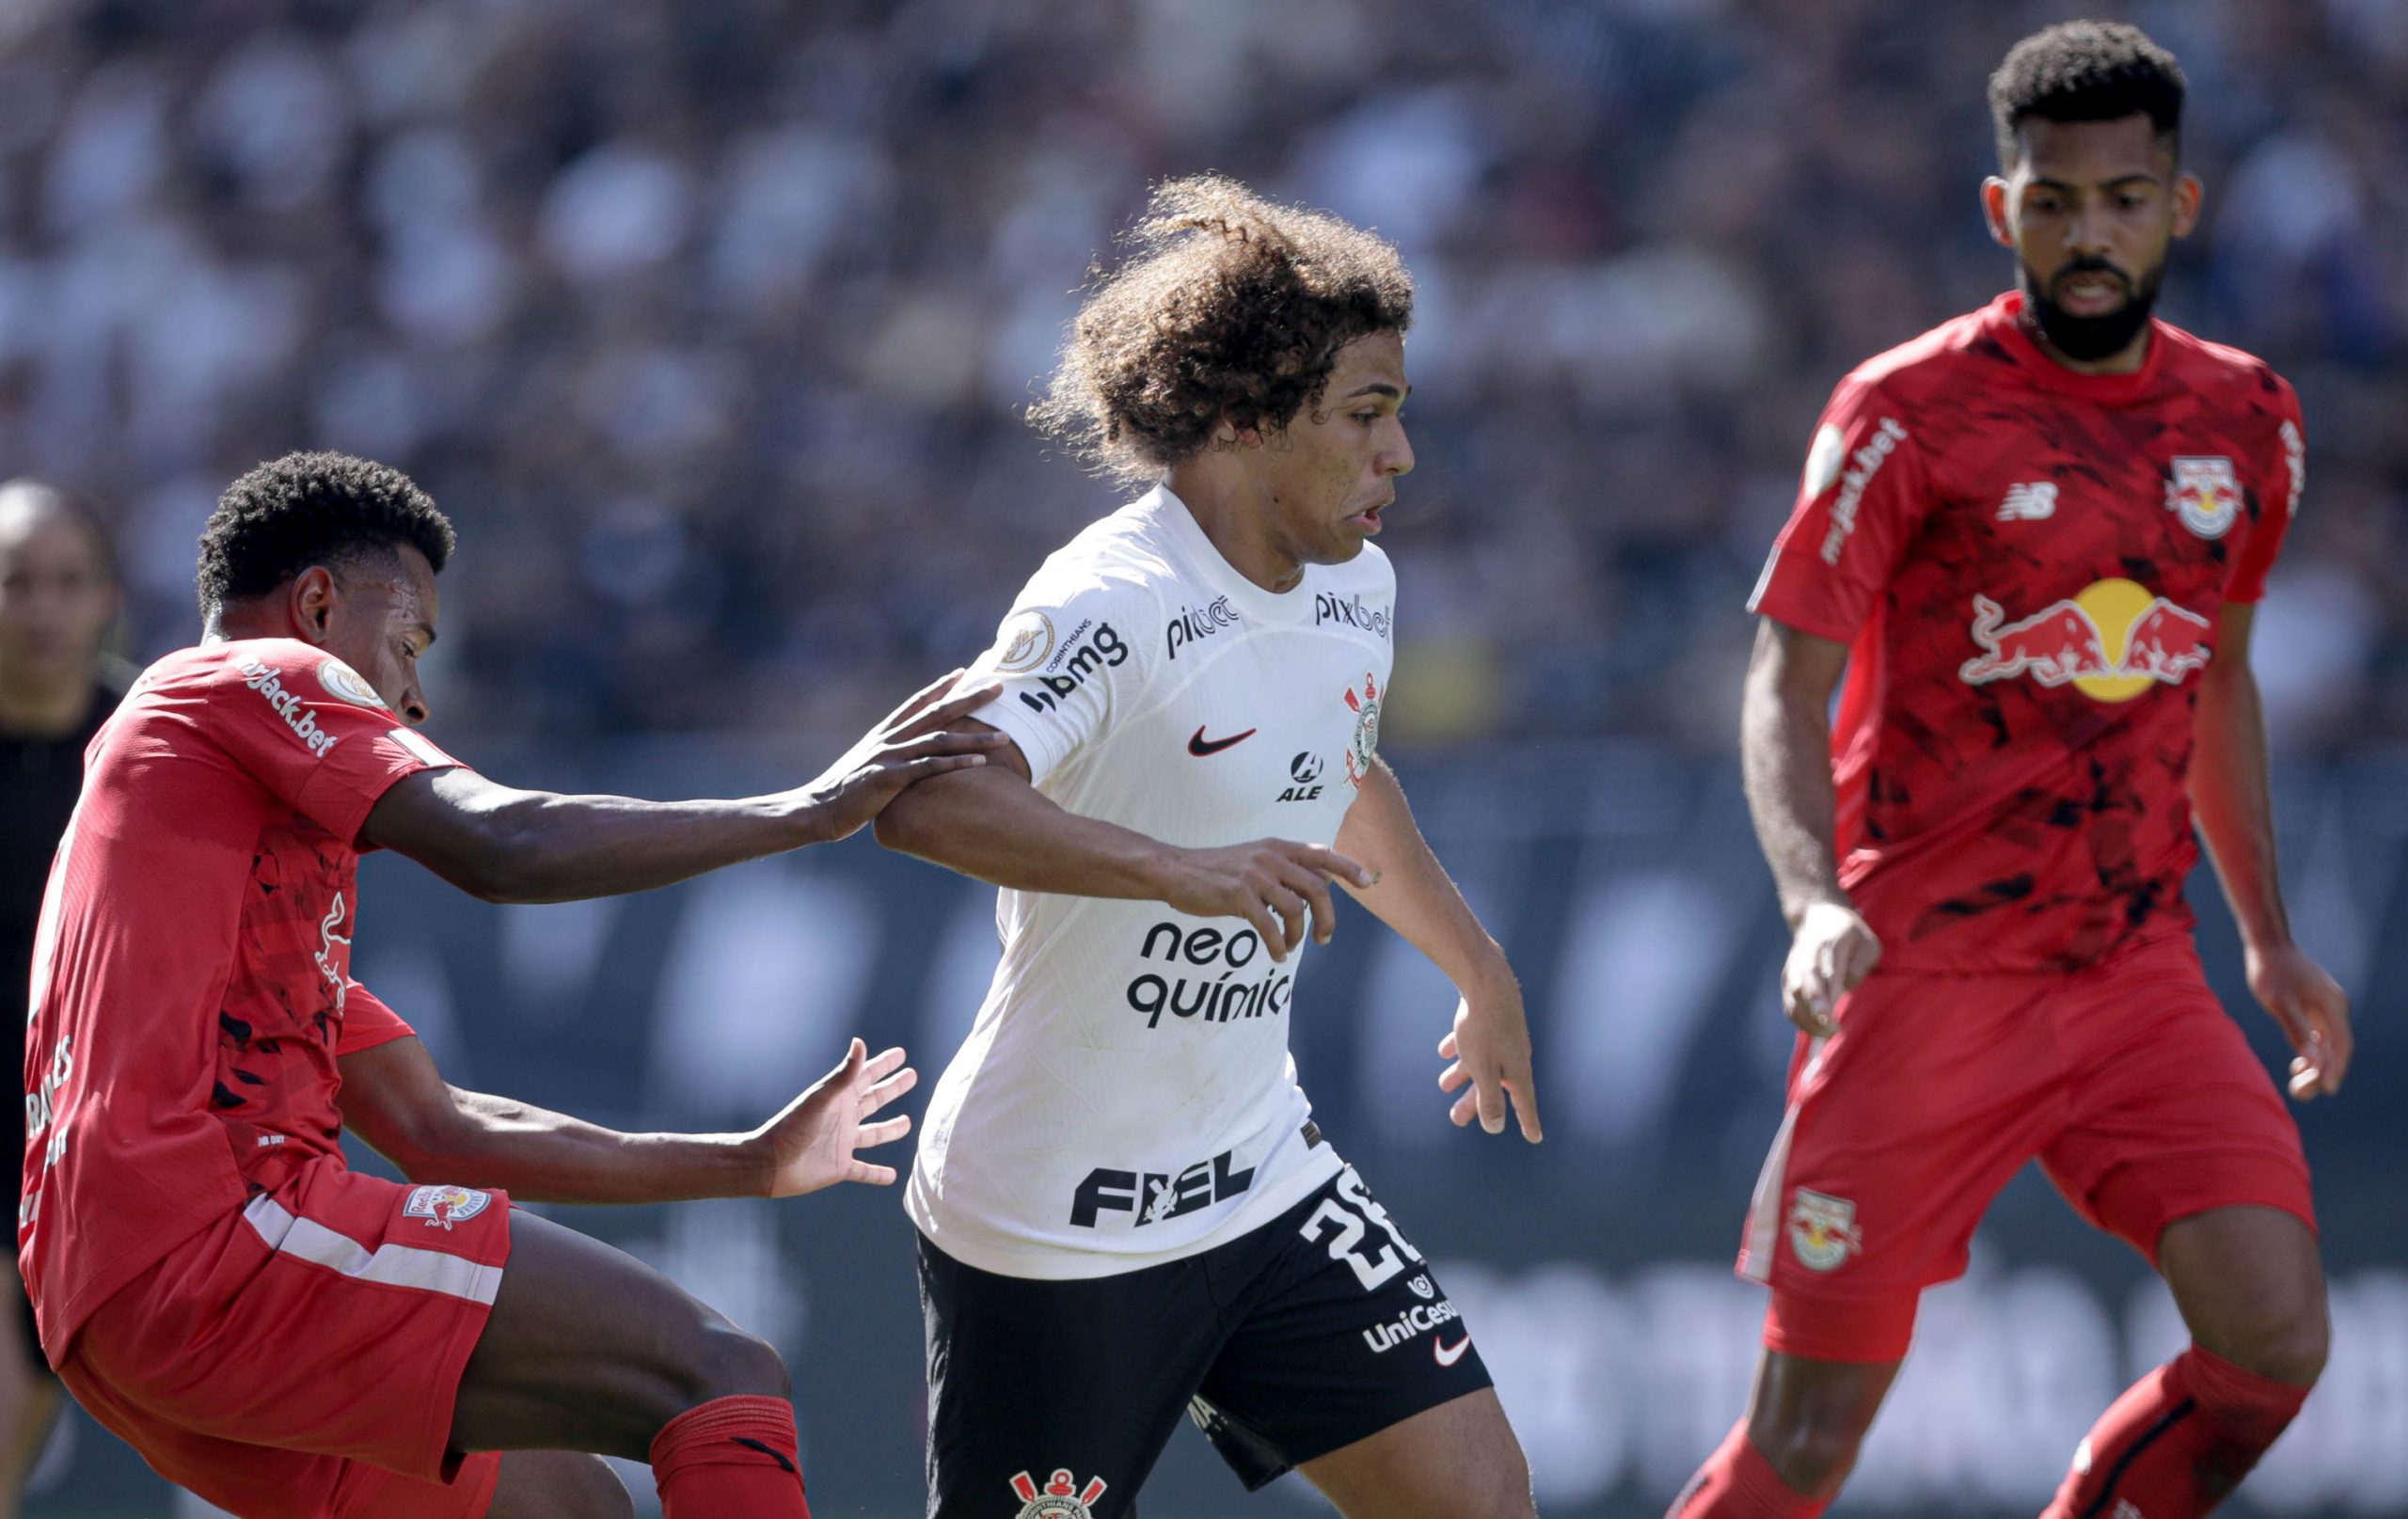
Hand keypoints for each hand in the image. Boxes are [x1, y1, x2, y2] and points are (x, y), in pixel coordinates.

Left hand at [753, 1039, 918, 1195]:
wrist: (769, 1164)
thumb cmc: (792, 1128)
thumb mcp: (821, 1099)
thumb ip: (843, 1075)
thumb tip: (859, 1043)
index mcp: (838, 1100)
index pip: (866, 1077)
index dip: (883, 1065)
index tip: (901, 1054)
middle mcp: (843, 1119)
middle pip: (874, 1100)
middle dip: (892, 1088)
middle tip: (911, 1076)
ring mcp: (843, 1144)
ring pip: (874, 1134)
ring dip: (890, 1129)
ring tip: (907, 1123)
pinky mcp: (840, 1167)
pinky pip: (865, 1171)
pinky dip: (877, 1174)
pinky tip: (891, 1176)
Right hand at [799, 669, 1011, 841]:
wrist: (817, 809)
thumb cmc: (844, 794)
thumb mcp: (866, 767)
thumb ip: (887, 758)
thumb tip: (905, 761)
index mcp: (883, 734)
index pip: (917, 703)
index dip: (941, 686)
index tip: (964, 671)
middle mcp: (889, 739)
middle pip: (937, 712)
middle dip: (969, 698)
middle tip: (998, 686)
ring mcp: (890, 756)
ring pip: (940, 739)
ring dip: (974, 737)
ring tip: (1005, 736)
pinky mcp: (890, 778)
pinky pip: (930, 767)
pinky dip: (956, 763)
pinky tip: (980, 762)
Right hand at [1159, 840, 1374, 961]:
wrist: (1177, 871)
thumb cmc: (1217, 870)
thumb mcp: (1254, 860)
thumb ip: (1284, 870)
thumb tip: (1319, 889)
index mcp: (1277, 847)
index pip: (1322, 854)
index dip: (1349, 867)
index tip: (1368, 882)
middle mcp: (1271, 857)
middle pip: (1318, 889)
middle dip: (1327, 919)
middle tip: (1324, 939)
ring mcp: (1256, 875)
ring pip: (1296, 910)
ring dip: (1298, 935)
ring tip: (1291, 945)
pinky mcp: (1239, 895)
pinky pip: (1269, 926)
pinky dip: (1278, 945)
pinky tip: (1278, 955)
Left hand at [1436, 982, 1541, 1140]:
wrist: (1486, 980)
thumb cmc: (1484, 1028)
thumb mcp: (1484, 1069)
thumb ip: (1489, 1098)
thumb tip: (1494, 1128)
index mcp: (1517, 1070)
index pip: (1524, 1103)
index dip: (1528, 1122)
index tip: (1534, 1138)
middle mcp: (1514, 1054)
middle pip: (1495, 1085)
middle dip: (1475, 1102)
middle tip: (1456, 1118)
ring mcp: (1503, 1036)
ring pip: (1482, 1062)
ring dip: (1463, 1074)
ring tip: (1444, 1084)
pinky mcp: (1491, 1018)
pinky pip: (1475, 1039)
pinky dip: (1461, 1048)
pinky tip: (1444, 1051)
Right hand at [1781, 898, 1879, 1037]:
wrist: (1818, 916)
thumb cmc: (1849, 933)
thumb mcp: (1868, 942)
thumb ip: (1860, 964)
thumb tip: (1845, 987)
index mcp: (1828, 944)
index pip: (1823, 973)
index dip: (1822, 997)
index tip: (1827, 1017)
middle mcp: (1806, 956)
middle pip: (1802, 986)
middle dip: (1812, 1010)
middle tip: (1828, 1030)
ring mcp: (1793, 967)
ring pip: (1792, 997)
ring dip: (1806, 1020)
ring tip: (1825, 1035)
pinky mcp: (1787, 978)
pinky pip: (1789, 1003)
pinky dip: (1799, 1020)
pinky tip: (1815, 1030)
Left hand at [2246, 941, 2351, 1099]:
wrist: (2268, 944)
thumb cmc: (2271, 971)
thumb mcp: (2279, 1002)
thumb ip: (2297, 1029)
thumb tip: (2313, 1059)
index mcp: (2332, 1006)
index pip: (2340, 1045)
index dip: (2334, 1069)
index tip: (2325, 1090)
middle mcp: (2336, 1006)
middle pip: (2336, 1048)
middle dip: (2321, 1073)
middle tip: (2300, 1094)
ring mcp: (2327, 1005)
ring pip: (2328, 1043)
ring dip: (2316, 1065)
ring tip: (2297, 1087)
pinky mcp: (2316, 1004)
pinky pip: (2321, 1034)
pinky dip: (2312, 1051)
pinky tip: (2299, 1065)